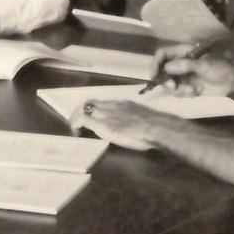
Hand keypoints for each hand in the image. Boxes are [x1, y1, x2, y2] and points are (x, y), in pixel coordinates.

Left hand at [69, 99, 185, 151]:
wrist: (156, 127)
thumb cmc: (156, 126)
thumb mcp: (144, 118)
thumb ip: (136, 119)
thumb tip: (135, 126)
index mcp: (123, 104)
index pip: (103, 102)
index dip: (95, 109)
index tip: (93, 117)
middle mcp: (112, 105)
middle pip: (91, 103)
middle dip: (81, 111)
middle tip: (79, 122)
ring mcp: (106, 113)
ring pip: (84, 108)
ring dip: (77, 117)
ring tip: (76, 128)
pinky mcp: (102, 124)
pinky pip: (83, 120)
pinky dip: (76, 124)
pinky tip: (76, 131)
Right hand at [150, 48, 233, 96]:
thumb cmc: (221, 68)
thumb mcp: (203, 65)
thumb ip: (184, 65)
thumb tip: (167, 68)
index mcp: (183, 52)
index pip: (162, 54)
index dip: (156, 63)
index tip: (154, 75)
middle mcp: (180, 63)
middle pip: (162, 71)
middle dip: (166, 80)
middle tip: (172, 87)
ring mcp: (184, 76)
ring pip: (170, 84)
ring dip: (178, 89)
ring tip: (192, 91)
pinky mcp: (188, 87)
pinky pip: (178, 92)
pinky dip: (185, 93)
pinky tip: (197, 91)